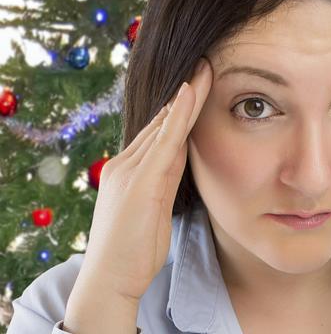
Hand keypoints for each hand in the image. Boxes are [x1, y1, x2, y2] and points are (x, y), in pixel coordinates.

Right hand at [77, 57, 212, 302]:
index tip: (198, 85)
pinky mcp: (139, 181)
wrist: (110, 279)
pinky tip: (190, 94)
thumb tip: (184, 154)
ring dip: (186, 96)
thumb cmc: (134, 248)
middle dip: (185, 94)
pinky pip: (164, 141)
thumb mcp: (154, 207)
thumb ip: (166, 178)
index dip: (180, 107)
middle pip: (162, 122)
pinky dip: (178, 115)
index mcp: (130, 169)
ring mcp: (130, 170)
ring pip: (164, 125)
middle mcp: (126, 163)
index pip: (160, 131)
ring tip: (205, 69)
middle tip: (206, 65)